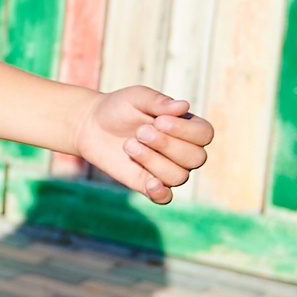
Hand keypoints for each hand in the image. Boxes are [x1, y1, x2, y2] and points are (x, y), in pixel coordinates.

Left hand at [73, 87, 213, 202]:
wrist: (91, 125)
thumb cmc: (120, 108)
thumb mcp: (137, 98)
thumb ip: (158, 101)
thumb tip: (183, 106)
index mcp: (187, 128)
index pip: (205, 135)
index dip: (185, 130)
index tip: (159, 121)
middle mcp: (183, 151)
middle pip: (196, 158)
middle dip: (167, 145)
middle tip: (140, 132)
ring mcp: (167, 169)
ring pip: (179, 176)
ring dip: (153, 160)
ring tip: (129, 144)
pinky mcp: (147, 183)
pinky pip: (165, 198)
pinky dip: (161, 193)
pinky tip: (151, 184)